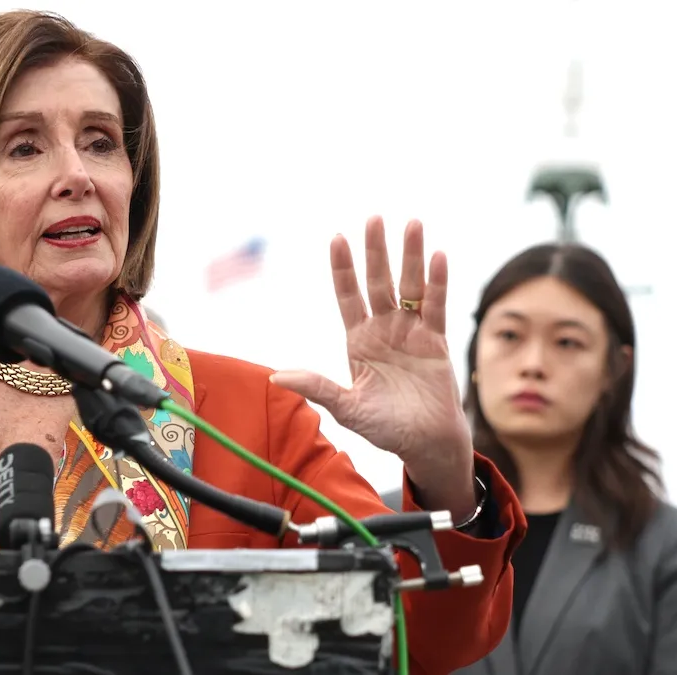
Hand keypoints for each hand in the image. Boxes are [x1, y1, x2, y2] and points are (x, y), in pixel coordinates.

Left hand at [269, 217, 474, 515]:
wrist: (425, 445)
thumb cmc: (385, 428)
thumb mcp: (347, 407)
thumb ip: (318, 388)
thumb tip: (276, 377)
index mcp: (358, 341)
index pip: (348, 296)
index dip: (342, 268)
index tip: (336, 237)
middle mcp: (384, 330)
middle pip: (378, 282)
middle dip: (375, 251)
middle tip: (374, 217)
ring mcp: (411, 333)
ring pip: (411, 287)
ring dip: (410, 256)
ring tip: (411, 223)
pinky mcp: (437, 342)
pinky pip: (436, 307)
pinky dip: (438, 283)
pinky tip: (437, 256)